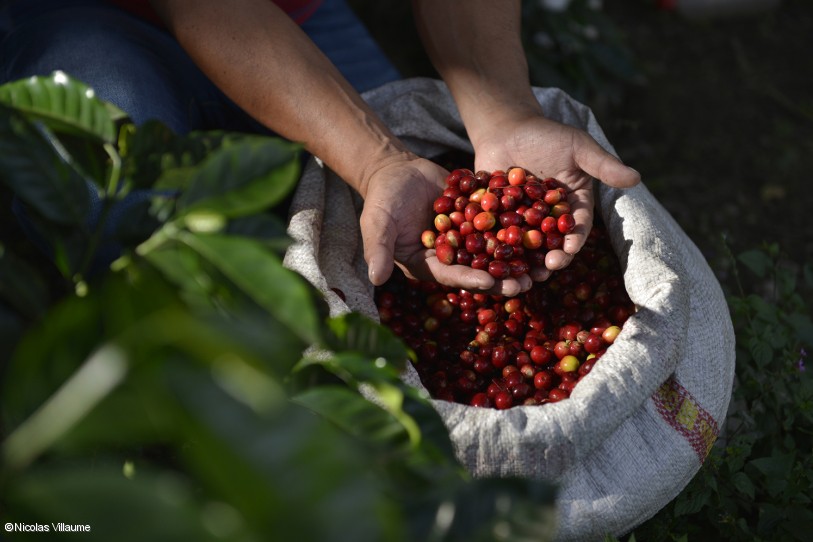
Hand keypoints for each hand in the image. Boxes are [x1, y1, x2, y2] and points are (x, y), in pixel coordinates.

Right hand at [360, 155, 532, 295]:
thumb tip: (375, 280)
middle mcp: (451, 255)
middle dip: (502, 276)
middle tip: (526, 282)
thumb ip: (378, 250)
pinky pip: (499, 222)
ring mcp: (467, 236)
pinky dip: (519, 225)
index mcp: (428, 264)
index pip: (452, 275)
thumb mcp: (377, 224)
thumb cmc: (382, 199)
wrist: (396, 169)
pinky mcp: (477, 216)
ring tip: (540, 262)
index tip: (490, 282)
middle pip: (479, 268)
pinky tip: (541, 226)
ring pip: (495, 249)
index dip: (471, 279)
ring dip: (517, 256)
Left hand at [472, 112, 640, 279]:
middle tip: (547, 267)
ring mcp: (523, 221)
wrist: (505, 128)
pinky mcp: (498, 221)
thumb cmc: (546, 134)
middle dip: (551, 256)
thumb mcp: (577, 146)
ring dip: (526, 263)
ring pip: (526, 247)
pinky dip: (495, 250)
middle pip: (552, 242)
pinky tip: (491, 261)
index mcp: (573, 204)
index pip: (577, 225)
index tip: (570, 249)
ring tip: (522, 275)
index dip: (574, 238)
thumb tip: (636, 178)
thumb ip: (603, 164)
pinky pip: (498, 238)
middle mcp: (549, 218)